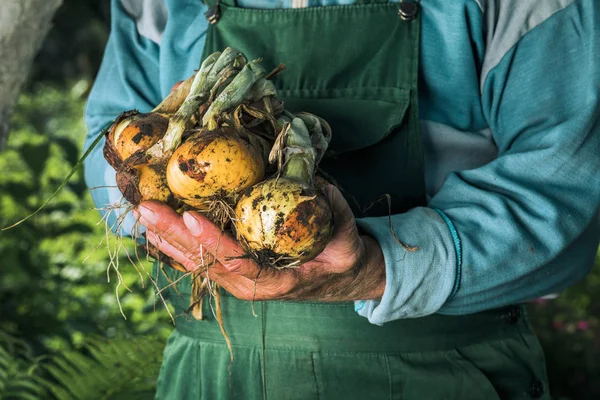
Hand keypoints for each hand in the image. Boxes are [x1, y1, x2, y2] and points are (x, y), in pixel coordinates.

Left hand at [135, 185, 385, 301]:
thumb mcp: (347, 241)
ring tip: (141, 215)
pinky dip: (175, 243)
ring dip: (166, 238)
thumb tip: (314, 182)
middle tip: (145, 209)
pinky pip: (199, 258)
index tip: (189, 217)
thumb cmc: (342, 260)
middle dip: (172, 235)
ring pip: (195, 261)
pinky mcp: (232, 269)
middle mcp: (248, 284)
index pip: (237, 261)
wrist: (339, 278)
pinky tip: (154, 229)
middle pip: (204, 261)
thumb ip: (333, 213)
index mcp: (274, 281)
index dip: (212, 241)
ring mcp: (237, 279)